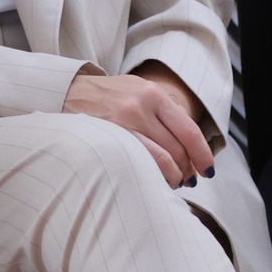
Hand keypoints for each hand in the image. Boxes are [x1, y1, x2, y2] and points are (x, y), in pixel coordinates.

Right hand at [62, 65, 213, 187]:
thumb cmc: (105, 94)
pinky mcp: (107, 136)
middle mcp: (139, 107)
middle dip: (188, 168)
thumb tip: (191, 142)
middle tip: (189, 178)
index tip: (207, 168)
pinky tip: (155, 178)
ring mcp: (121, 123)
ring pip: (162, 159)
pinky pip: (141, 162)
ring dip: (174, 175)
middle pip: (178, 148)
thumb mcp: (137, 89)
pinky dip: (155, 174)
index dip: (202, 154)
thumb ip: (164, 110)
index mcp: (151, 93)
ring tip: (174, 181)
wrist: (64, 91)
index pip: (189, 130)